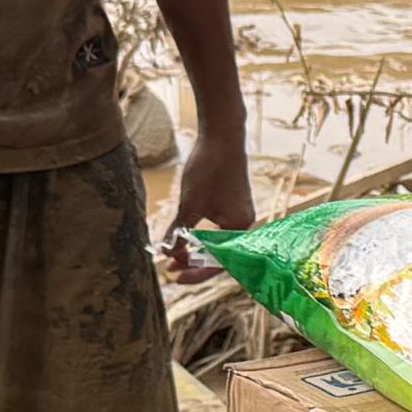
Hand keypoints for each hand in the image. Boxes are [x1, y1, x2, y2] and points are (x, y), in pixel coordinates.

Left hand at [160, 126, 255, 276]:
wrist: (222, 136)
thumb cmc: (209, 169)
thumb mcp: (189, 205)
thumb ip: (179, 233)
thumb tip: (167, 254)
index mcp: (239, 228)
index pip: (218, 262)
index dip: (195, 272)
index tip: (174, 276)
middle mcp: (244, 224)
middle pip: (219, 255)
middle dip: (194, 262)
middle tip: (170, 266)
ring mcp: (239, 214)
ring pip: (218, 243)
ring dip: (196, 249)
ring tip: (175, 253)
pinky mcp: (233, 205)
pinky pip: (218, 230)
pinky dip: (202, 236)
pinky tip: (186, 236)